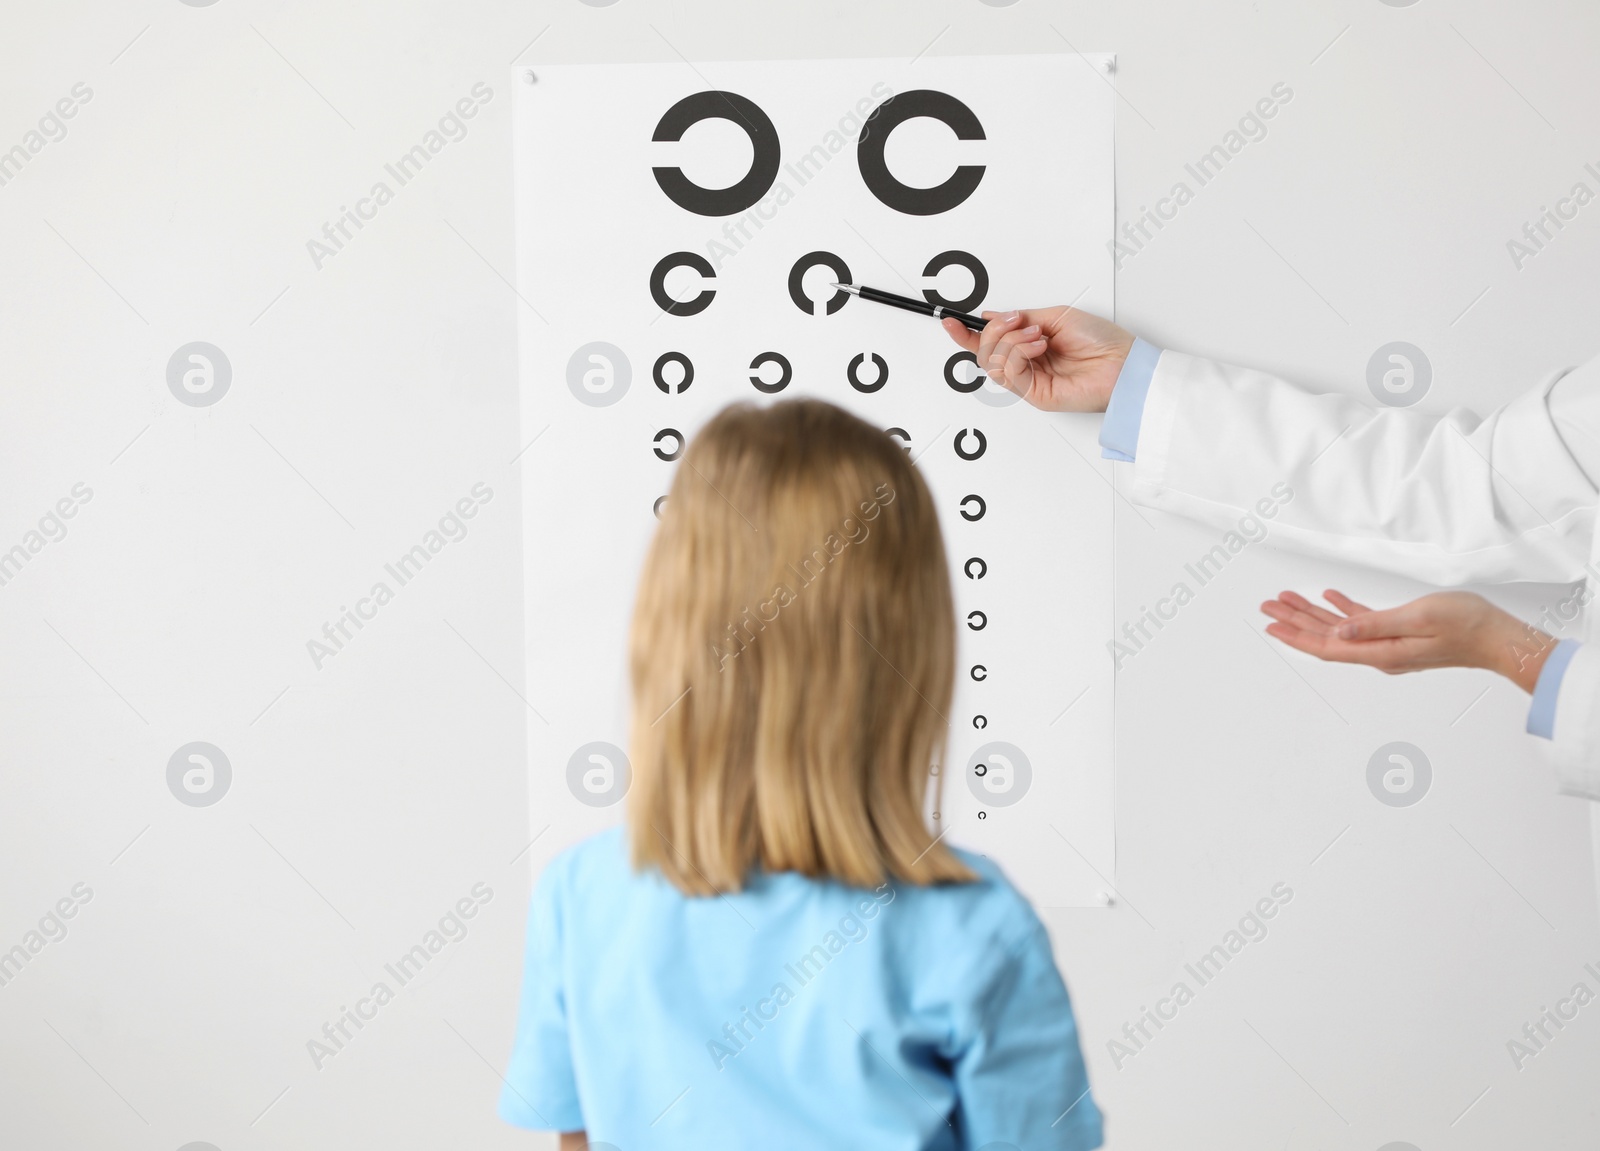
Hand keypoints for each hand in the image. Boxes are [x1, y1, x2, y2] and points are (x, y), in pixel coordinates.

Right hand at [941, 306, 1133, 412]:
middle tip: (1015, 320)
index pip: (989, 343)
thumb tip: (993, 315)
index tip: (950, 321)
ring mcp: (1029, 381)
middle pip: (984, 352)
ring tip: (1037, 335)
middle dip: (994, 331)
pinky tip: (1039, 347)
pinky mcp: (1034, 394)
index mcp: (1029, 345)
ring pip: (992, 362)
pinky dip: (1019, 353)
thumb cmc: (1101, 341)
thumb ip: (1022, 318)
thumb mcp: (1056, 316)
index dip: (966, 333)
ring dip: (1010, 341)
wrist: (1122, 364)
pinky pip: (1008, 372)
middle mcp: (1026, 364)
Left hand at [1259, 589, 1554, 693]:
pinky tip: (1329, 599)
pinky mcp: (1399, 635)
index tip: (1271, 625)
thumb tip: (1341, 632)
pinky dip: (1343, 610)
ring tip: (1288, 599)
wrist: (1497, 637)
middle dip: (1295, 621)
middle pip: (1327, 638)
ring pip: (1340, 629)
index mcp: (1381, 652)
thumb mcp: (1418, 618)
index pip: (1327, 647)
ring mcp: (1389, 645)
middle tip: (1269, 606)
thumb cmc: (1466, 625)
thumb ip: (1376, 624)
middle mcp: (1379, 653)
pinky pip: (1362, 623)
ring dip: (1313, 614)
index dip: (1296, 635)